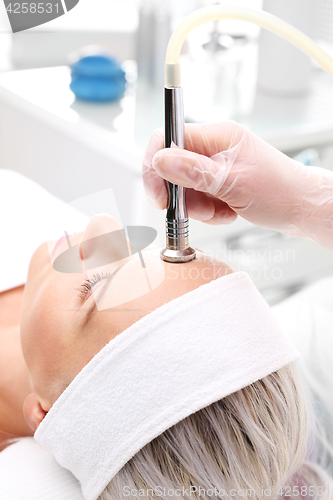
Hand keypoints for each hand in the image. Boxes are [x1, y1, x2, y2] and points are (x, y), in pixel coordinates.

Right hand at [143, 121, 332, 248]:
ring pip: (184, 187)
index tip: (159, 194)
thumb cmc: (279, 191)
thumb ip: (193, 172)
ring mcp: (216, 166)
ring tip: (221, 211)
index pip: (169, 137)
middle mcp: (214, 147)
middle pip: (173, 166)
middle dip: (181, 194)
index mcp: (218, 135)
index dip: (156, 165)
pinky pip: (198, 199)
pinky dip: (209, 211)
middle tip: (197, 209)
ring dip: (198, 207)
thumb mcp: (233, 183)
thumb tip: (159, 160)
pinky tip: (228, 213)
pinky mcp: (219, 183)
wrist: (302, 209)